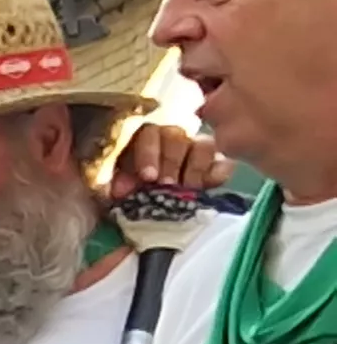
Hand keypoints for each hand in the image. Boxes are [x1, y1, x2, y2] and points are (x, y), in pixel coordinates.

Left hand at [107, 121, 234, 202]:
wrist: (155, 209)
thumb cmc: (133, 193)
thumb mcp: (120, 189)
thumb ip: (119, 185)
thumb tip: (119, 190)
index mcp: (145, 141)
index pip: (148, 134)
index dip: (148, 154)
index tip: (148, 177)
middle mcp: (172, 140)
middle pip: (176, 137)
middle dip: (171, 162)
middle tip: (168, 184)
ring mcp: (197, 151)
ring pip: (203, 145)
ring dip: (194, 168)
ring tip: (187, 189)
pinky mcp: (217, 166)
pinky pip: (224, 164)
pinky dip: (218, 173)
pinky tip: (209, 185)